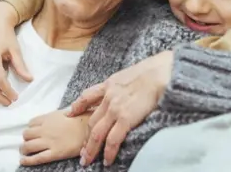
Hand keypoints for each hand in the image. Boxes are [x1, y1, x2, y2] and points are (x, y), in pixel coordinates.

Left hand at [20, 109, 91, 165]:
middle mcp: (45, 130)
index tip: (34, 132)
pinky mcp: (54, 153)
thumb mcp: (66, 112)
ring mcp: (49, 142)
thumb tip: (52, 119)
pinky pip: (37, 158)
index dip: (31, 128)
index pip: (31, 123)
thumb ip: (56, 116)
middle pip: (27, 134)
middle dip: (26, 138)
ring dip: (24, 149)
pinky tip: (23, 161)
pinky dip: (27, 160)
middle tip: (30, 142)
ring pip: (28, 146)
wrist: (90, 128)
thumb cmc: (82, 118)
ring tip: (25, 152)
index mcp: (48, 118)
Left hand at [68, 50, 173, 166]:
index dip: (77, 106)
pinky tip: (106, 160)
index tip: (70, 114)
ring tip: (87, 160)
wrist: (159, 73)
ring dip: (91, 149)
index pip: (87, 96)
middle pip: (91, 121)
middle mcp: (108, 97)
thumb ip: (123, 83)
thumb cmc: (152, 70)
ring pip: (96, 133)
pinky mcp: (125, 119)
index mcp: (109, 84)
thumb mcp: (130, 72)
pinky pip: (113, 140)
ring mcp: (115, 109)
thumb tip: (128, 87)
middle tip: (81, 150)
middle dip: (84, 137)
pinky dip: (108, 152)